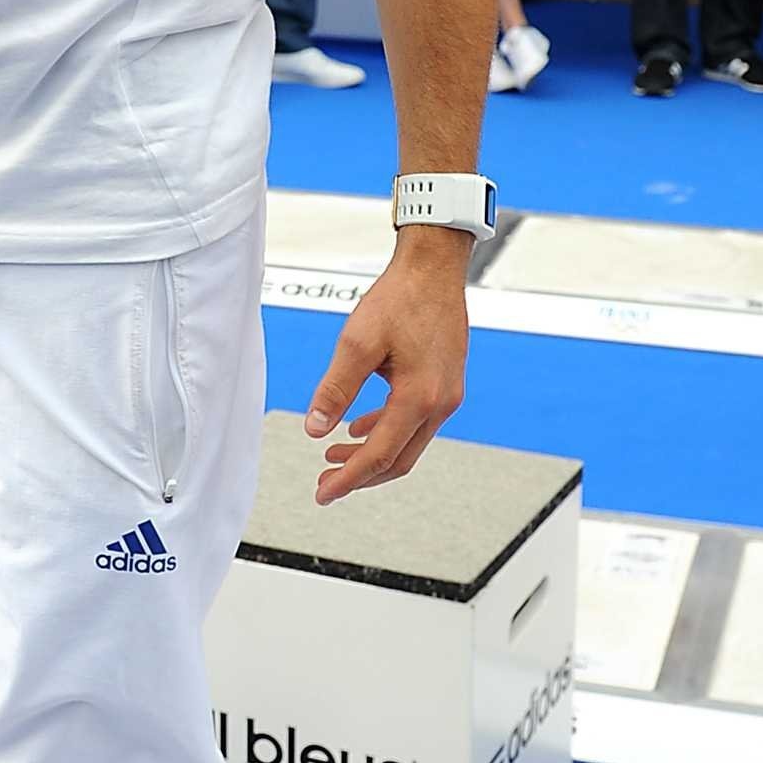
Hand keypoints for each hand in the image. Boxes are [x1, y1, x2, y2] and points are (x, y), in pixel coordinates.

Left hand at [303, 228, 469, 503]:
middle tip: (326, 482)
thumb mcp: (357, 343)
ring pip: (408, 443)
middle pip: (399, 460)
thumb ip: (335, 389)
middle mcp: (440, 402)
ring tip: (334, 454)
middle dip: (361, 475)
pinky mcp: (445, 383)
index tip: (323, 493)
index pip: (380, 454)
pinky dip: (387, 431)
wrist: (434, 268)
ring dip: (372, 453)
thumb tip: (315, 428)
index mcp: (419, 397)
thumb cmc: (400, 299)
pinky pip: (415, 422)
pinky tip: (360, 427)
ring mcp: (447, 394)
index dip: (349, 478)